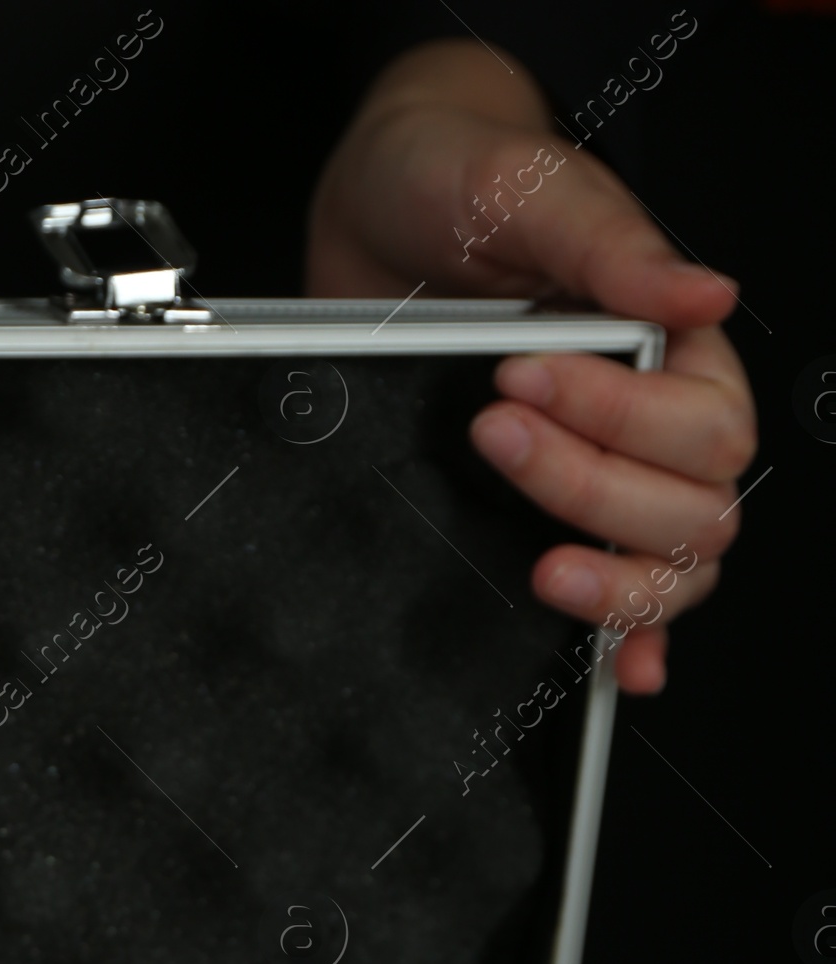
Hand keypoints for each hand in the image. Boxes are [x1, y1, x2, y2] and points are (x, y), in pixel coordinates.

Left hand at [307, 41, 755, 693]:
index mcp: (671, 339)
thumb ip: (609, 243)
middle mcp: (650, 417)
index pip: (702, 420)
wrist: (372, 209)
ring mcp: (603, 476)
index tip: (519, 375)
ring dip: (613, 578)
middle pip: (694, 508)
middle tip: (493, 435)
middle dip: (594, 490)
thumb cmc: (458, 180)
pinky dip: (626, 640)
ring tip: (537, 565)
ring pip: (672, 566)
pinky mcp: (546, 521)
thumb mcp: (523, 186)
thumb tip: (705, 293)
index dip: (618, 417)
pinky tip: (617, 668)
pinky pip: (624, 601)